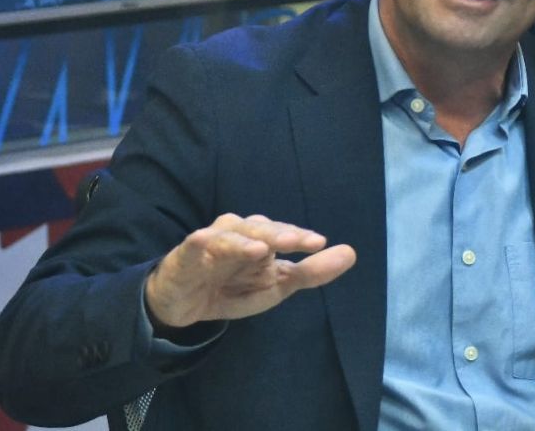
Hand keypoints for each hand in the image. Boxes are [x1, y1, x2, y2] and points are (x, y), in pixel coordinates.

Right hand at [144, 213, 356, 329]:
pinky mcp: (191, 249)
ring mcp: (215, 238)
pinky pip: (206, 243)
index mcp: (262, 238)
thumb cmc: (231, 289)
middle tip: (302, 241)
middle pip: (263, 228)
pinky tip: (236, 249)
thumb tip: (351, 253)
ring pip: (236, 232)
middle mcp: (241, 231)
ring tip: (271, 247)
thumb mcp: (275, 287)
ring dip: (254, 238)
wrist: (183, 305)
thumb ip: (310, 272)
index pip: (285, 234)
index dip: (301, 237)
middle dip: (282, 234)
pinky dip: (222, 244)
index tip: (321, 244)